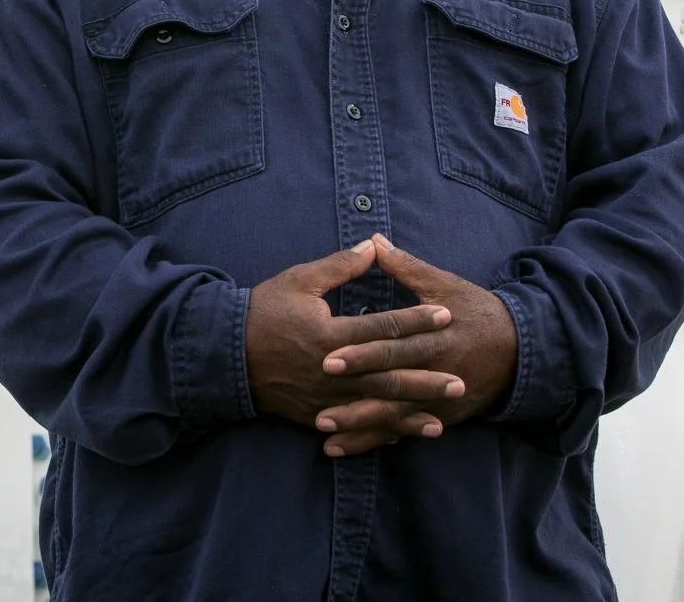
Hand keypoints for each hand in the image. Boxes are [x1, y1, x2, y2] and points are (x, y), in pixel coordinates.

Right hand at [245, 242, 463, 450]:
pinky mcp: (314, 414)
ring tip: (441, 421)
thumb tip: (373, 247)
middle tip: (459, 383)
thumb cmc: (263, 311)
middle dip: (425, 380)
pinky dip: (378, 432)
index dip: (417, 320)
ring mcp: (323, 397)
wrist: (224, 354)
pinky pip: (353, 425)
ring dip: (408, 415)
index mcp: (330, 333)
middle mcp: (332, 370)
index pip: (384, 327)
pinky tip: (401, 436)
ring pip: (375, 408)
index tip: (446, 315)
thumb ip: (339, 266)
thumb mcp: (298, 280)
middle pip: (387, 376)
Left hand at [312, 235, 519, 455]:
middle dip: (355, 398)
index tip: (329, 358)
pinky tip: (346, 448)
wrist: (522, 350)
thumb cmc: (478, 312)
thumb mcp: (445, 285)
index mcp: (433, 337)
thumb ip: (406, 267)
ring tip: (326, 435)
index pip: (392, 346)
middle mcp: (434, 372)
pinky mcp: (440, 416)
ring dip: (360, 427)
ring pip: (394, 417)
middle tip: (319, 406)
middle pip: (389, 387)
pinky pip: (404, 431)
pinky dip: (377, 440)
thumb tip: (373, 241)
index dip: (361, 354)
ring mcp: (437, 399)